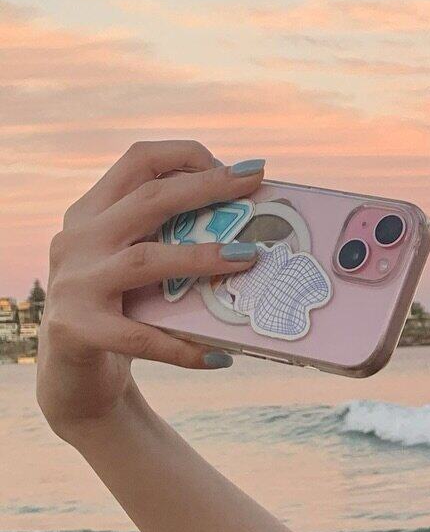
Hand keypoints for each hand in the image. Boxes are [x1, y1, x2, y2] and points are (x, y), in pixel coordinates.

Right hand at [36, 140, 266, 434]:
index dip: (188, 156)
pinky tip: (220, 357)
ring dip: (203, 257)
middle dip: (207, 187)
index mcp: (92, 213)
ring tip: (250, 258)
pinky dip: (183, 348)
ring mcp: (73, 283)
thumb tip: (251, 231)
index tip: (237, 169)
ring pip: (145, 260)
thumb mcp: (135, 264)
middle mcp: (77, 239)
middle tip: (254, 184)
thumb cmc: (121, 311)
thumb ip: (169, 240)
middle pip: (149, 199)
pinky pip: (139, 337)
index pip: (138, 161)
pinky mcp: (77, 329)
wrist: (73, 375)